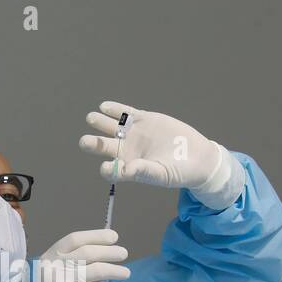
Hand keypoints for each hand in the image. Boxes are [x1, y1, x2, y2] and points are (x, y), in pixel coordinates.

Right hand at [11, 229, 129, 281]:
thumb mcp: (57, 273)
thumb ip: (72, 260)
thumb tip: (106, 246)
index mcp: (50, 258)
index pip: (74, 239)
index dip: (96, 236)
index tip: (113, 237)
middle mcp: (55, 268)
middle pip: (88, 253)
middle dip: (110, 251)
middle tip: (124, 253)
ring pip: (98, 270)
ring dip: (116, 271)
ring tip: (126, 273)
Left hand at [78, 101, 243, 209]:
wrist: (197, 156)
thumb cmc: (178, 172)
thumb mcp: (161, 174)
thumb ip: (142, 171)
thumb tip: (125, 170)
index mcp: (129, 167)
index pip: (111, 169)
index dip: (106, 169)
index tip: (105, 166)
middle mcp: (127, 150)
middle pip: (104, 146)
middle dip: (93, 143)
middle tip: (84, 142)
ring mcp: (134, 134)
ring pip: (112, 127)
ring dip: (100, 122)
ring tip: (91, 118)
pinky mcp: (144, 120)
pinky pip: (126, 113)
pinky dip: (116, 109)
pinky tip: (104, 106)